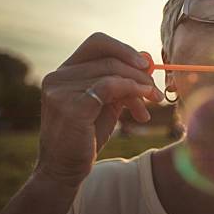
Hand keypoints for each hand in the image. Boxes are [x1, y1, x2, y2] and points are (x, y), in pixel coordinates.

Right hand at [35, 32, 163, 186]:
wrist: (65, 170)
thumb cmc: (87, 135)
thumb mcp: (107, 103)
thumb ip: (122, 81)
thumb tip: (147, 58)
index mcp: (65, 72)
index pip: (98, 43)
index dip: (124, 49)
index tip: (145, 64)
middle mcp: (58, 76)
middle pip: (109, 57)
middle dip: (138, 71)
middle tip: (154, 90)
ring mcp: (60, 90)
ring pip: (112, 72)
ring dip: (139, 86)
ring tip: (151, 101)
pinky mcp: (70, 105)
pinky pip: (110, 86)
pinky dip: (132, 91)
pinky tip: (141, 109)